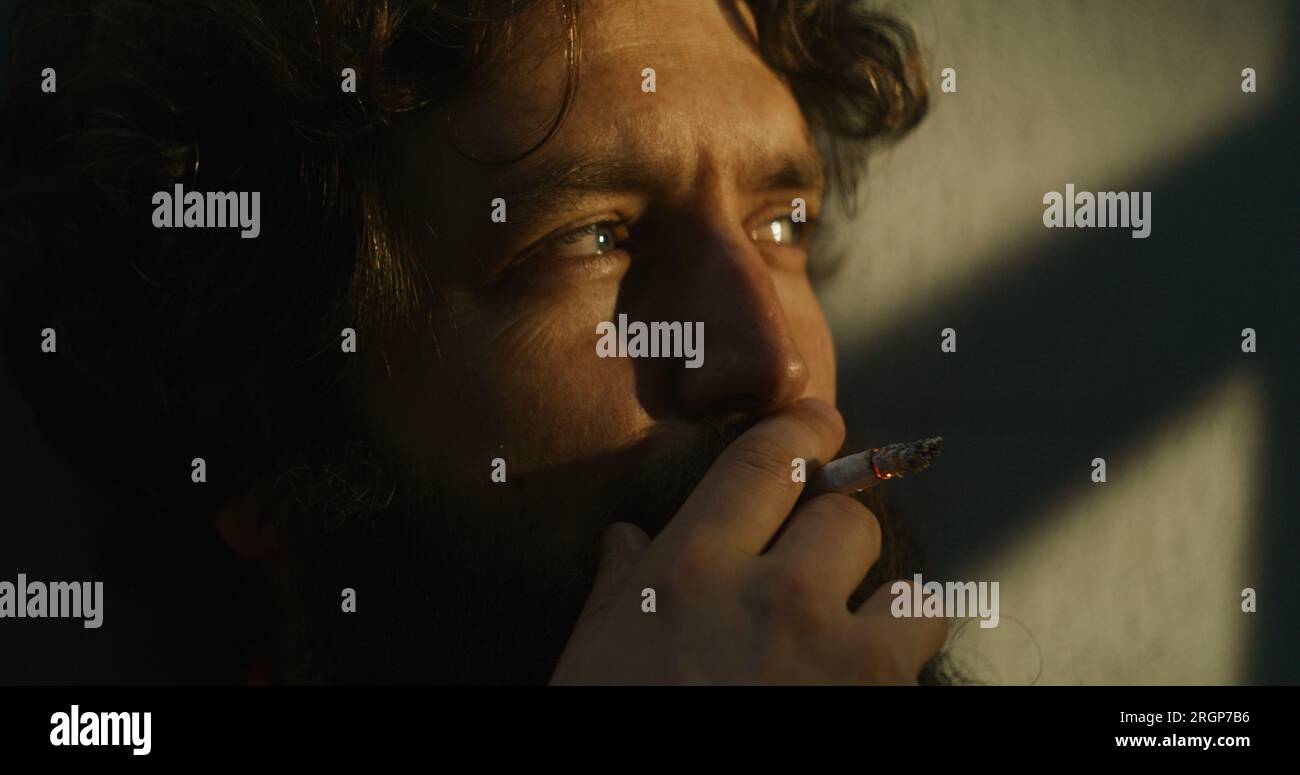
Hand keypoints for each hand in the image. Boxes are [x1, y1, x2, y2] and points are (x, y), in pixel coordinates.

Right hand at [550, 398, 945, 683]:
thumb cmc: (616, 730)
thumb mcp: (597, 660)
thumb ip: (617, 592)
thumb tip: (623, 540)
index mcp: (690, 570)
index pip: (766, 459)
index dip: (804, 429)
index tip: (820, 426)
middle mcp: (771, 593)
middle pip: (848, 516)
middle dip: (840, 537)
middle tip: (823, 562)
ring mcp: (835, 653)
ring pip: (909, 588)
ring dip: (890, 607)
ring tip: (861, 636)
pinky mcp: (877, 698)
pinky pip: (923, 650)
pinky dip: (903, 661)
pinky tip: (866, 682)